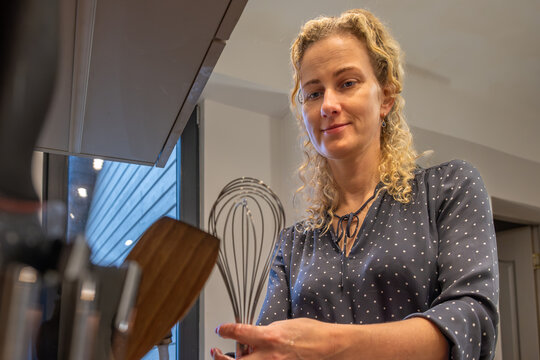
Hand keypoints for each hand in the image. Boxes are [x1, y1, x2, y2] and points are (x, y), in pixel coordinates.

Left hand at [211, 318, 336, 359]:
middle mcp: (270, 356)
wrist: (328, 347)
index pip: (239, 333)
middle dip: (221, 359)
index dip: (226, 330)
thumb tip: (251, 337)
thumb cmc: (309, 333)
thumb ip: (264, 332)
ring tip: (232, 357)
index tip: (220, 329)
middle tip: (215, 352)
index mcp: (270, 337)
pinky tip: (253, 359)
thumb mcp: (283, 326)